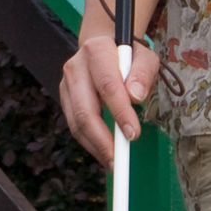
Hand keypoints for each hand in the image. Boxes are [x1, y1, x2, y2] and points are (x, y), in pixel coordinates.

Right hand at [59, 34, 160, 169]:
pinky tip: (105, 154)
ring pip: (76, 122)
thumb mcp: (145, 57)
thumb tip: (135, 95)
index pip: (108, 87)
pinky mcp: (66, 98)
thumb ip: (143, 73)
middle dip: (102, 139)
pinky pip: (75, 126)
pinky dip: (90, 143)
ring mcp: (67, 84)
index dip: (120, 113)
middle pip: (84, 110)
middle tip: (119, 160)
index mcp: (96, 52)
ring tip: (114, 164)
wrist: (104, 46)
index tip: (133, 134)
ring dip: (95, 147)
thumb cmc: (129, 55)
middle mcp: (76, 67)